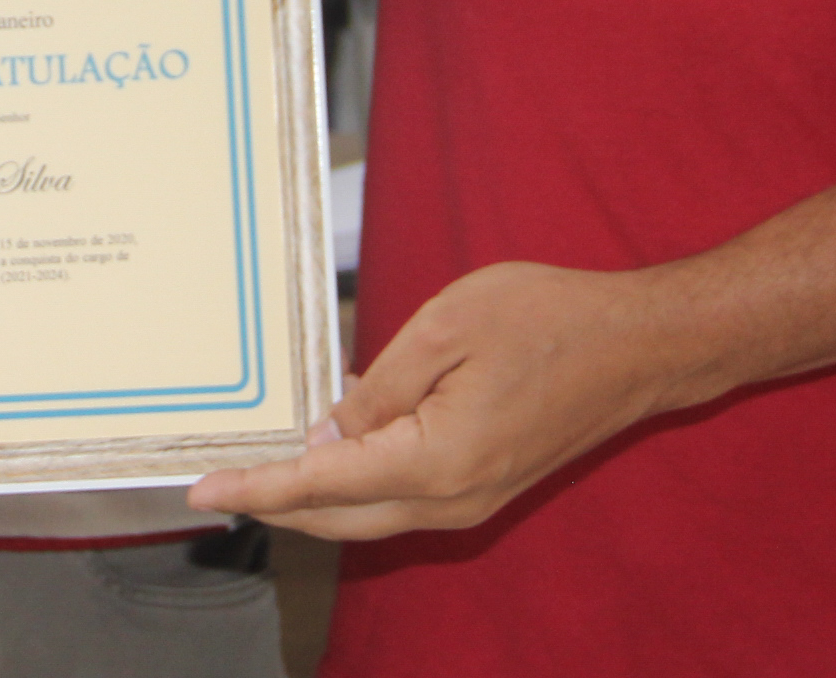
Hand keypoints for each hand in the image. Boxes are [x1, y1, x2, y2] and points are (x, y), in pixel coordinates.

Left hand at [188, 259, 719, 538]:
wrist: (636, 347)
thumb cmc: (548, 320)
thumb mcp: (444, 328)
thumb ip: (378, 388)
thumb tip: (328, 438)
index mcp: (436, 460)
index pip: (321, 484)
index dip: (255, 486)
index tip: (199, 490)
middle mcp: (451, 500)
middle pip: (337, 515)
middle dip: (271, 502)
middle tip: (215, 480)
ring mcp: (471, 502)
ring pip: (367, 515)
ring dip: (310, 498)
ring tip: (257, 468)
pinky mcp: (483, 488)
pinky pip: (399, 501)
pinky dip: (353, 488)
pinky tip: (330, 453)